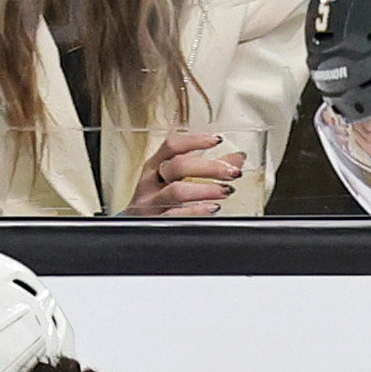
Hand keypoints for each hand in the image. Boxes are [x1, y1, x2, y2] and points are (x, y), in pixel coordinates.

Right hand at [126, 126, 246, 216]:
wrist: (133, 230)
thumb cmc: (157, 201)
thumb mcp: (177, 181)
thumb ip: (208, 168)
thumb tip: (237, 158)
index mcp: (155, 166)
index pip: (172, 145)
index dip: (195, 140)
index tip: (216, 140)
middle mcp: (150, 182)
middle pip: (178, 166)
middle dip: (209, 168)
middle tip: (231, 172)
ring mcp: (151, 203)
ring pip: (177, 191)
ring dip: (206, 190)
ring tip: (225, 190)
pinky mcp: (154, 223)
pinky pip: (176, 215)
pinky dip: (196, 211)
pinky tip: (211, 208)